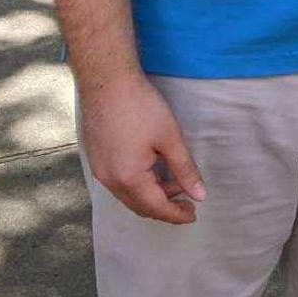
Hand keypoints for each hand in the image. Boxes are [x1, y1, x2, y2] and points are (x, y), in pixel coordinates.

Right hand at [78, 70, 205, 223]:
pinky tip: (153, 171)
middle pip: (140, 206)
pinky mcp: (96, 159)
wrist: (107, 81)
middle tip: (188, 202)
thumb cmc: (141, 106)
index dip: (176, 214)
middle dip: (165, 207)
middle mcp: (110, 181)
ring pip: (129, 196)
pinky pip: (119, 183)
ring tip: (176, 183)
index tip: (194, 214)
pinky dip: (138, 184)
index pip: (156, 207)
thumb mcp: (170, 137)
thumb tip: (200, 195)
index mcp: (129, 178)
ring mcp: (100, 171)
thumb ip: (185, 169)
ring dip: (152, 195)